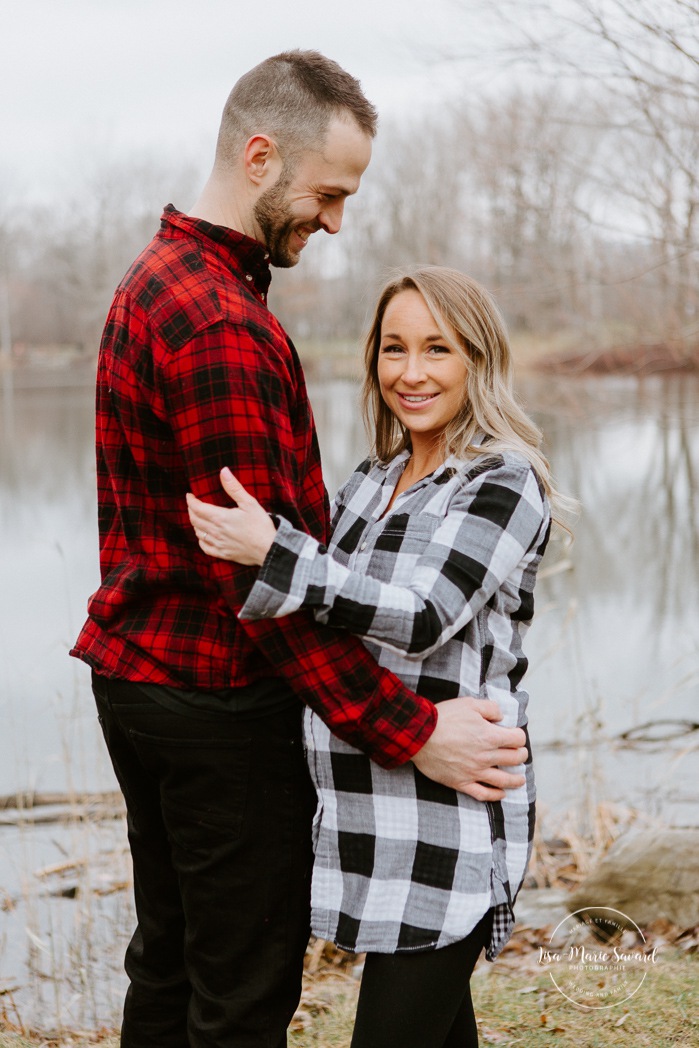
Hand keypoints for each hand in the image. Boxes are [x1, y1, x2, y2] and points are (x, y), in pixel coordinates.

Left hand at [186, 467, 276, 565]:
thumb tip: (223, 471)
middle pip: (194, 520)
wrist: (269, 549)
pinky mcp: (223, 554)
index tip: (189, 495)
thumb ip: (234, 487)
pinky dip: (201, 539)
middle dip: (191, 510)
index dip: (190, 500)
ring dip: (195, 523)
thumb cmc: (260, 525)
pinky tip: (204, 535)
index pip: (196, 508)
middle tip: (193, 504)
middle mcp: (215, 531)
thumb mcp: (249, 503)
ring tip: (198, 517)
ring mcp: (218, 544)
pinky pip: (205, 547)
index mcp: (220, 518)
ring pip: (198, 533)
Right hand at [411, 697, 527, 800]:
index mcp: (490, 736)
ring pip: (504, 780)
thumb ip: (490, 708)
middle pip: (514, 759)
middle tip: (520, 754)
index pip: (517, 739)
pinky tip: (501, 794)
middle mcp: (486, 756)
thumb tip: (501, 717)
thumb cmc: (444, 718)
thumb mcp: (469, 704)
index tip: (515, 735)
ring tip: (521, 779)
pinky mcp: (461, 782)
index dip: (519, 736)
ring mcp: (474, 772)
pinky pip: (483, 794)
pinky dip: (495, 795)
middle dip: (521, 755)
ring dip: (516, 780)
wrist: (419, 735)